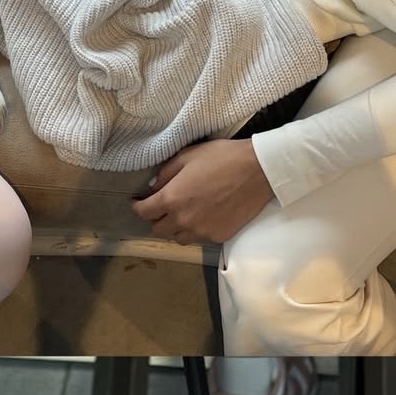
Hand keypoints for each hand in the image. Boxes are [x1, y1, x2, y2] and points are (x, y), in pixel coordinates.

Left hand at [131, 139, 274, 244]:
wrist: (259, 171)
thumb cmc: (223, 157)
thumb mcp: (188, 156)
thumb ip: (166, 173)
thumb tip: (153, 186)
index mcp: (172, 199)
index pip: (143, 212)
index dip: (137, 207)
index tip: (138, 202)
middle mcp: (184, 220)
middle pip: (159, 230)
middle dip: (157, 218)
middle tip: (163, 207)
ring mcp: (202, 231)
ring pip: (179, 238)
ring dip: (176, 228)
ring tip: (184, 214)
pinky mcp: (219, 236)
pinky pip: (201, 238)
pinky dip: (198, 230)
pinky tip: (206, 216)